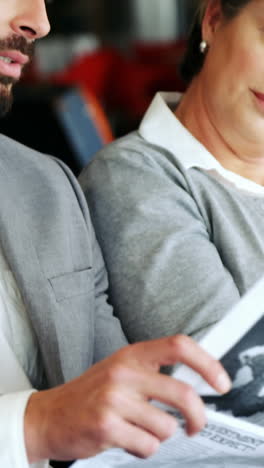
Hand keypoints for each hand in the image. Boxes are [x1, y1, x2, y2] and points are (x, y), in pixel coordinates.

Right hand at [24, 335, 230, 461]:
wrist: (49, 416)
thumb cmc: (90, 394)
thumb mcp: (120, 370)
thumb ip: (153, 371)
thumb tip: (196, 383)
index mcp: (131, 354)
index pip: (179, 346)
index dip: (207, 363)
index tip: (220, 382)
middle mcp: (124, 372)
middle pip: (182, 393)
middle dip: (198, 416)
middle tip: (196, 425)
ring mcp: (114, 398)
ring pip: (167, 427)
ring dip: (160, 436)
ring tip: (139, 430)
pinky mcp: (106, 426)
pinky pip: (148, 446)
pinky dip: (143, 449)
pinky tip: (125, 439)